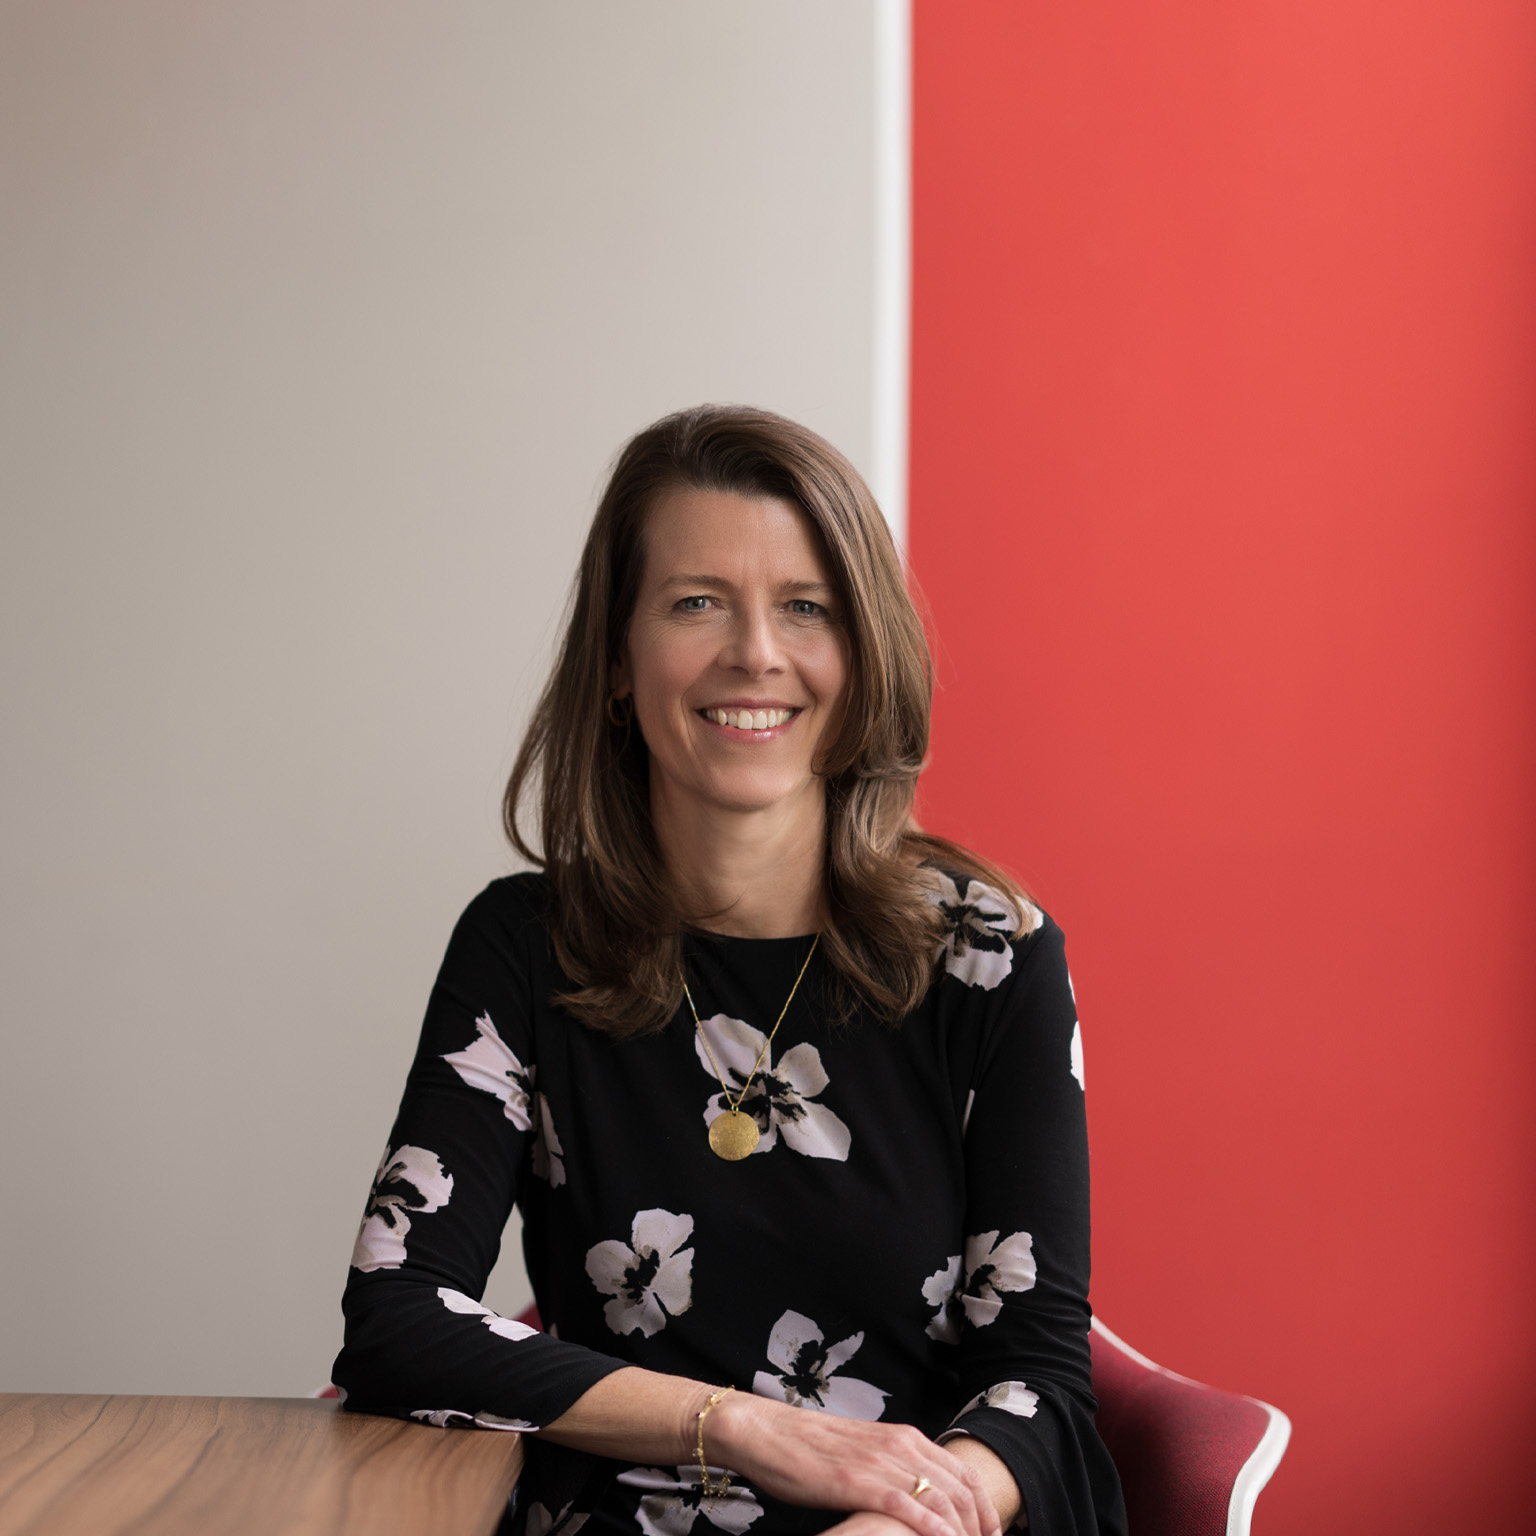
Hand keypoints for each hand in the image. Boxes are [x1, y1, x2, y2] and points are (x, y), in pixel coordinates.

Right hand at [706, 1393, 1002, 1535]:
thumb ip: (895, 1469)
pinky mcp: (858, 1480)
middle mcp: (900, 1444)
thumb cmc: (812, 1449)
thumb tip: (922, 1498)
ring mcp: (880, 1461)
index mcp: (905, 1437)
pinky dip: (931, 1529)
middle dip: (981, 1526)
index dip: (985, 1509)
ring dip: (962, 1531)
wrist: (768, 1432)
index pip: (964, 1474)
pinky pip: (907, 1507)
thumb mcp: (865, 1454)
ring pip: (940, 1499)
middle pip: (961, 1489)